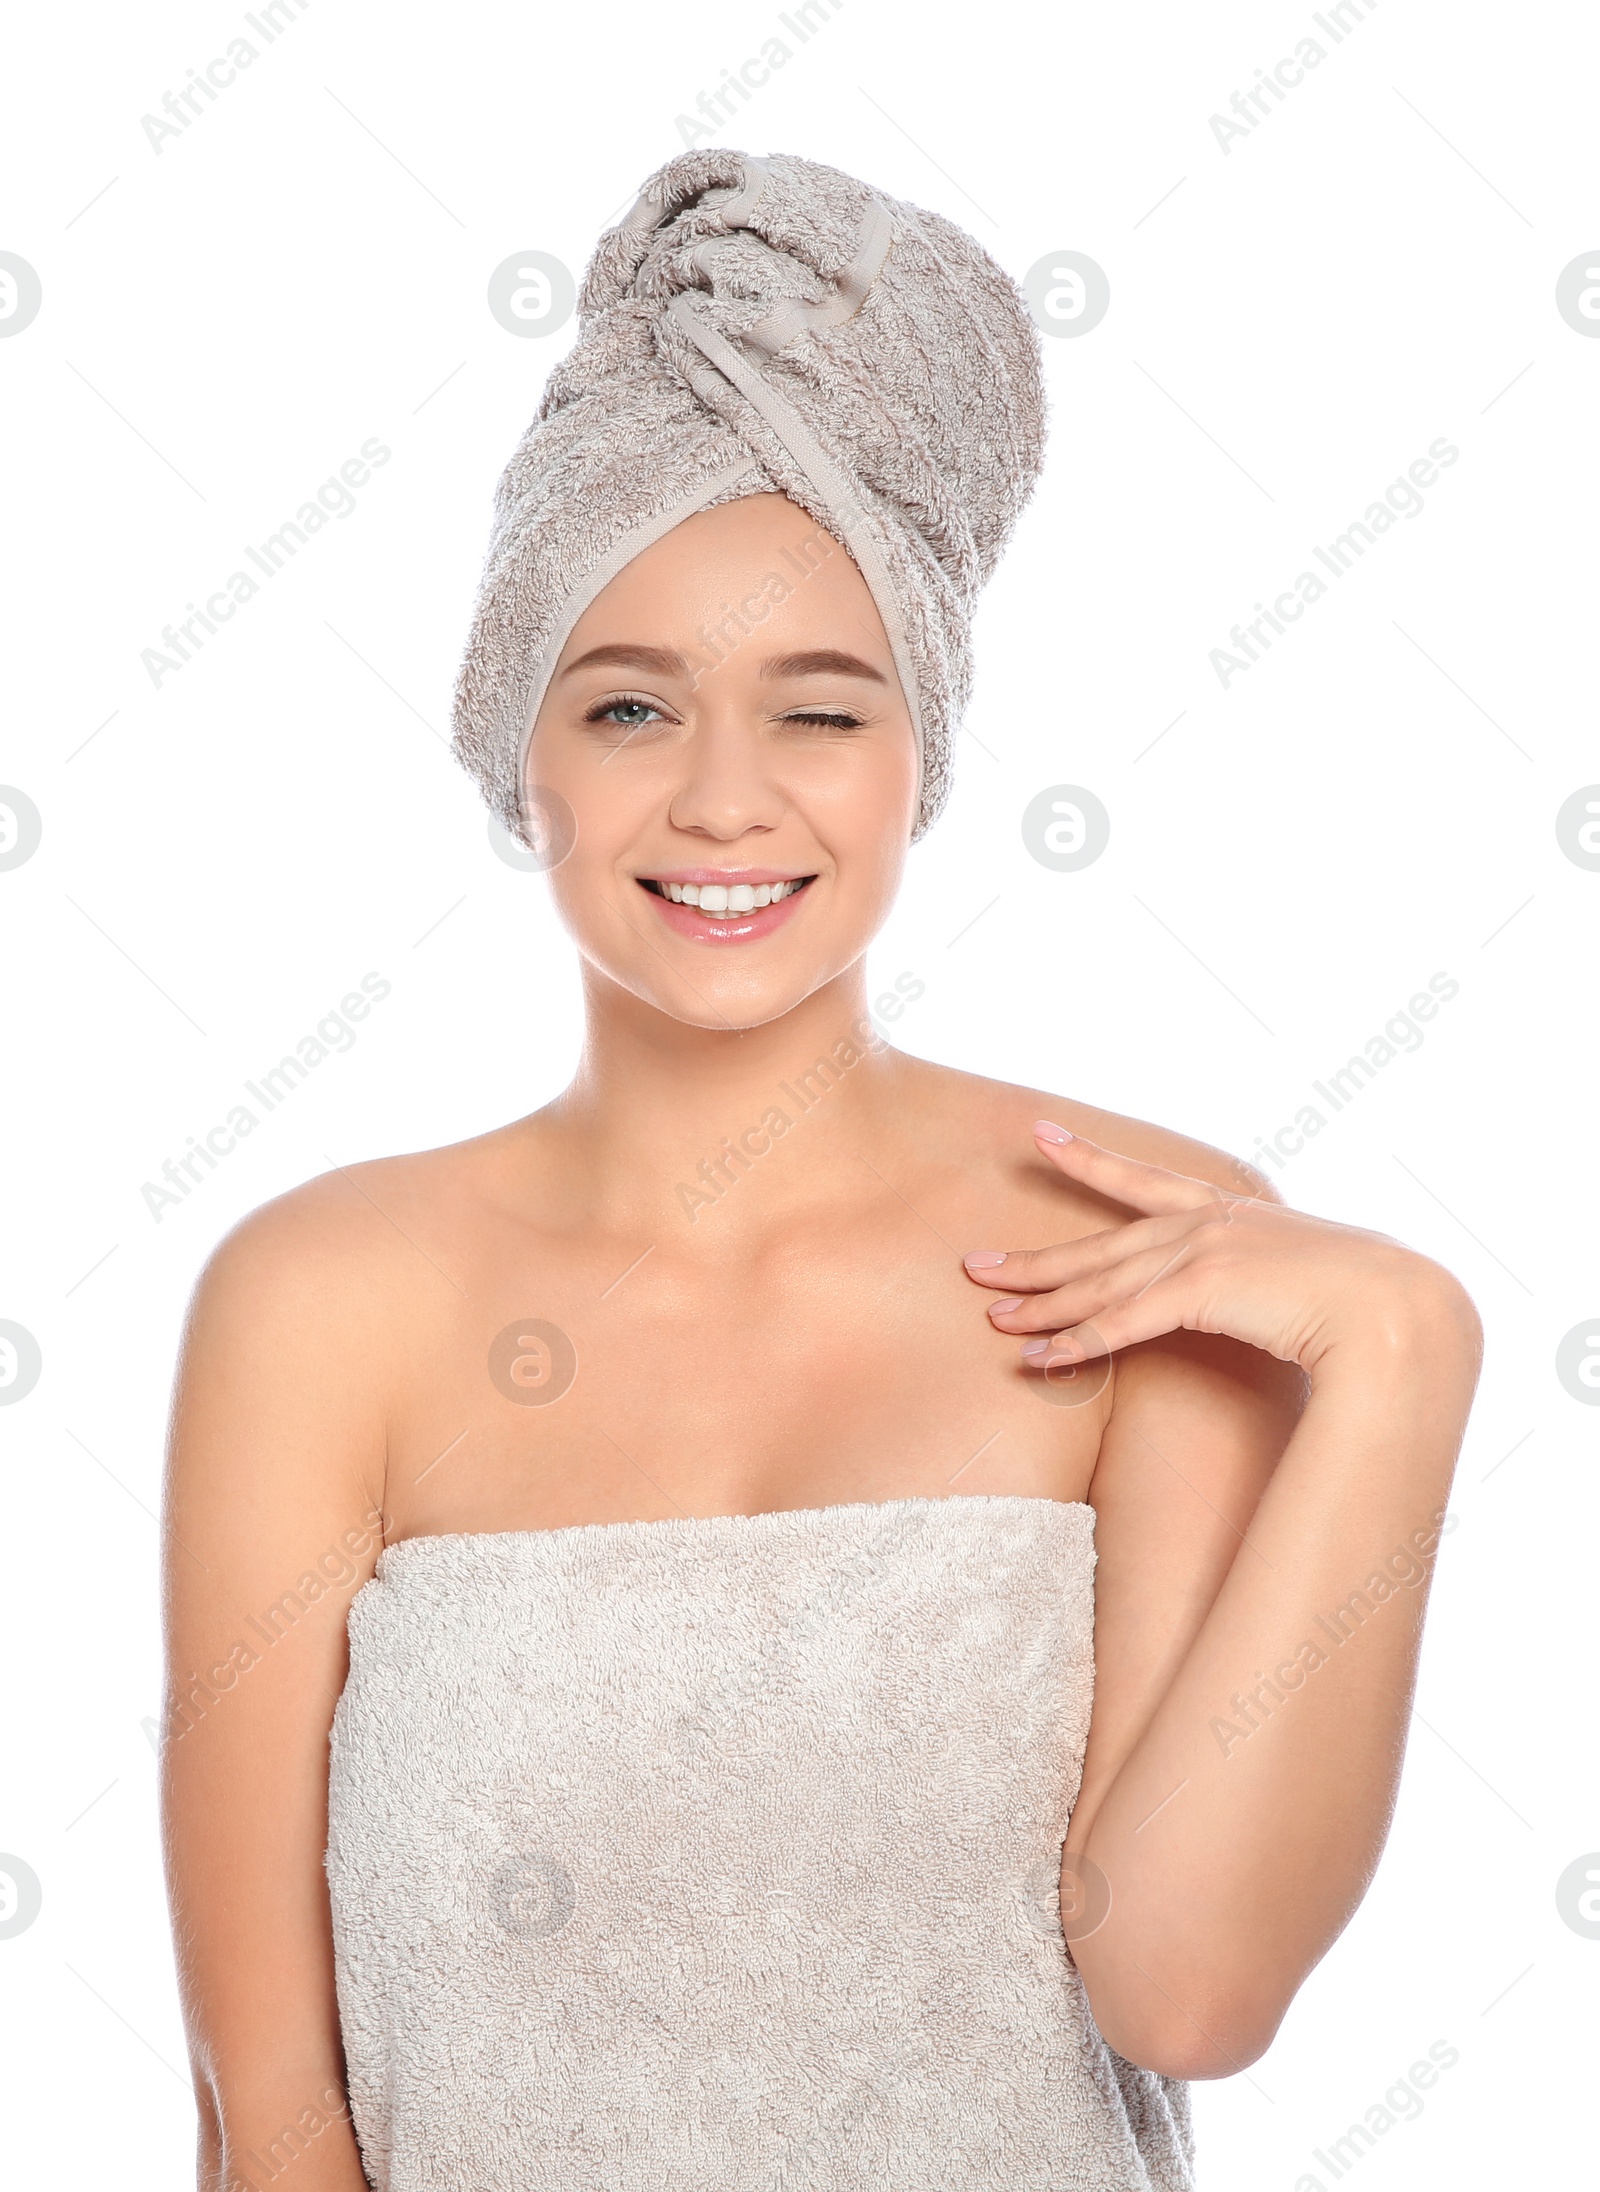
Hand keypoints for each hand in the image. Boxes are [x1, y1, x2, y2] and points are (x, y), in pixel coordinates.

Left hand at [963, 1122, 1470, 1376]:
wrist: (1397, 1311)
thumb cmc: (1368, 1304)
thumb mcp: (1307, 1278)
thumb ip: (1269, 1279)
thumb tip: (1267, 1295)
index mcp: (1229, 1214)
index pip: (1143, 1182)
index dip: (1089, 1160)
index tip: (1041, 1136)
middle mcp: (1206, 1226)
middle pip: (1100, 1245)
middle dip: (1034, 1258)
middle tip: (973, 1264)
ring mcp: (1201, 1254)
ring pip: (1100, 1283)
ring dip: (1041, 1306)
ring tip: (990, 1315)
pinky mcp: (1200, 1291)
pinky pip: (1120, 1323)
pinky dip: (1075, 1344)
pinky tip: (1035, 1360)